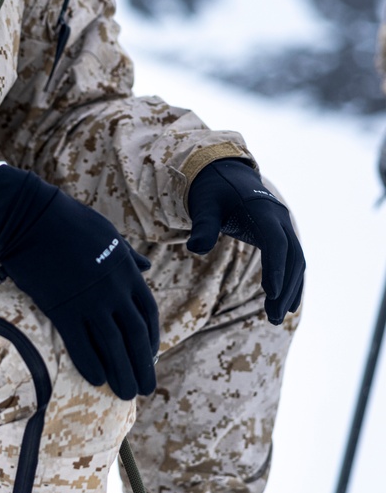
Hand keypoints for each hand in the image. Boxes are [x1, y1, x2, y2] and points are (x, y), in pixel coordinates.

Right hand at [0, 166, 158, 399]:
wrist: (29, 217)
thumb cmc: (67, 220)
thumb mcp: (108, 232)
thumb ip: (128, 253)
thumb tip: (147, 265)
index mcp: (126, 269)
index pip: (147, 312)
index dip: (152, 339)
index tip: (151, 357)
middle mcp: (113, 289)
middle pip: (135, 335)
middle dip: (143, 365)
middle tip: (146, 387)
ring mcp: (89, 300)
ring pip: (113, 346)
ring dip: (122, 373)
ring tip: (127, 393)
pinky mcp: (62, 308)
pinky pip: (81, 344)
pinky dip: (91, 364)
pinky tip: (97, 380)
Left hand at [186, 158, 303, 323]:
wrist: (224, 173)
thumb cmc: (211, 191)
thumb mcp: (203, 205)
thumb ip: (202, 226)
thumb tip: (194, 248)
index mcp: (262, 209)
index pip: (276, 242)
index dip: (276, 267)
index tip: (272, 293)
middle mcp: (279, 218)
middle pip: (292, 256)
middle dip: (286, 288)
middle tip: (273, 318)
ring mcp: (283, 226)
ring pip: (296, 261)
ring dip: (290, 290)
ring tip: (276, 319)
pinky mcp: (280, 234)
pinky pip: (292, 260)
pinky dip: (291, 282)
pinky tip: (285, 305)